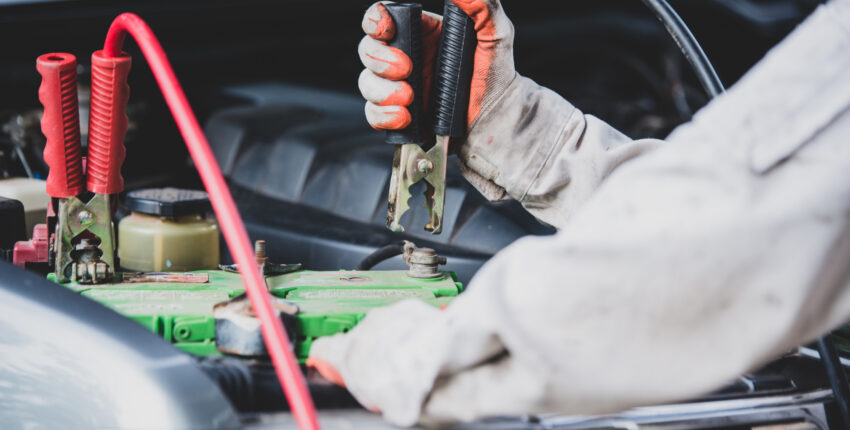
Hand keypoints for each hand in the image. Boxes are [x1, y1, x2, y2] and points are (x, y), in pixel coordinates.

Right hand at [358, 0, 515, 131]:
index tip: (385, 29)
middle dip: (379, 58)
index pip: (383, 17)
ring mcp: (398, 87)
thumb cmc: (496, 75)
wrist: (497, 119)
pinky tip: (405, 117)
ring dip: (382, 90)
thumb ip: (481, 5)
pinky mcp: (398, 115)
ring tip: (409, 98)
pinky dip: (383, 115)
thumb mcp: (495, 34)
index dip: (375, 20)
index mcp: (421, 32)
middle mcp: (405, 57)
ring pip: (367, 82)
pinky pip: (374, 114)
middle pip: (367, 49)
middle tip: (406, 69)